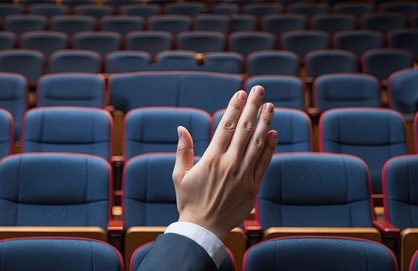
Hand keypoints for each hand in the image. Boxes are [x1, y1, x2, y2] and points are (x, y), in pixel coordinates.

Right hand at [172, 86, 276, 240]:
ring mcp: (243, 175)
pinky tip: (274, 133)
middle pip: (245, 129)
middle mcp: (230, 164)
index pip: (226, 126)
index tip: (241, 94)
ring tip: (270, 105)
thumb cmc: (189, 201)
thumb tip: (181, 128)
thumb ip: (183, 150)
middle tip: (259, 90)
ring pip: (257, 143)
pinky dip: (270, 147)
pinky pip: (264, 163)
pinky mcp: (253, 187)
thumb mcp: (179, 175)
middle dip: (253, 107)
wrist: (203, 229)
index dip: (235, 108)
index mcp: (211, 159)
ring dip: (265, 122)